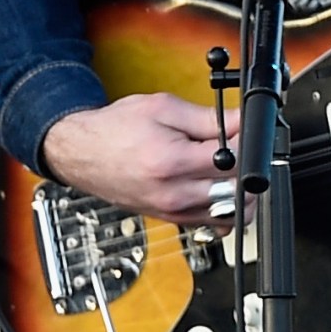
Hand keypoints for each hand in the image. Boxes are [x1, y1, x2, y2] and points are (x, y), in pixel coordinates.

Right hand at [40, 93, 235, 224]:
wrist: (82, 153)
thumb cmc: (116, 129)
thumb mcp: (163, 108)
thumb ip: (208, 118)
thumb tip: (243, 120)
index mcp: (172, 162)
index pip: (234, 160)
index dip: (247, 142)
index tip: (245, 131)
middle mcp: (174, 195)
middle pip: (238, 191)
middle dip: (248, 166)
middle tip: (240, 147)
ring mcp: (174, 212)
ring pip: (232, 214)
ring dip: (241, 190)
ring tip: (230, 166)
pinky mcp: (173, 220)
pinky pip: (214, 223)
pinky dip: (226, 206)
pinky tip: (219, 185)